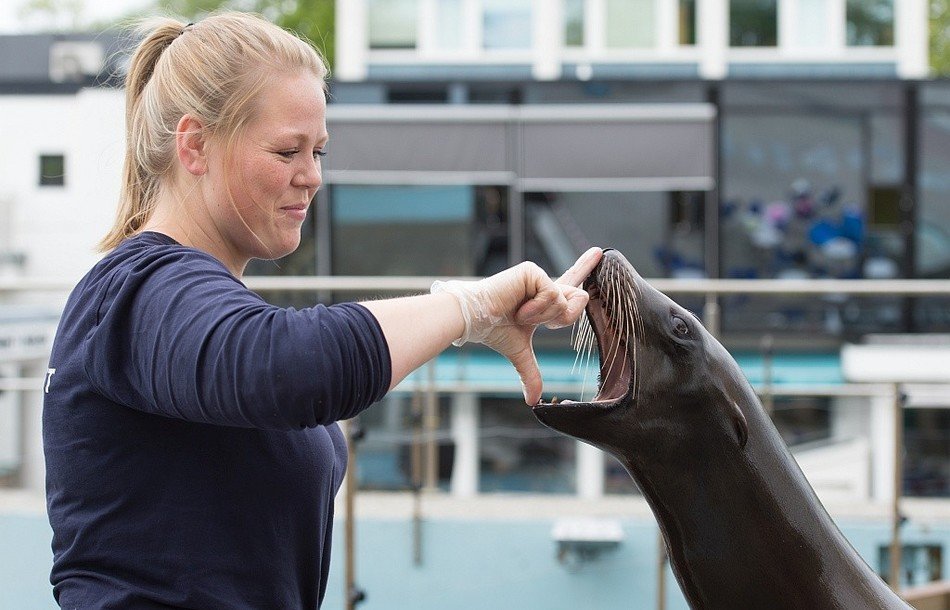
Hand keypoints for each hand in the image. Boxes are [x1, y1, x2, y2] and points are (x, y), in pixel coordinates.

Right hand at [432, 247, 601, 403]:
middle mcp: (544, 286)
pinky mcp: (533, 271)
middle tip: (529, 320)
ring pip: (565, 300)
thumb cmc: (493, 331)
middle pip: (577, 300)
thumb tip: (532, 401)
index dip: (584, 267)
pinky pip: (552, 294)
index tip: (599, 251)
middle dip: (559, 317)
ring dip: (543, 315)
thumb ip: (531, 374)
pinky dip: (537, 307)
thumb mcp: (519, 354)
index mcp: (544, 301)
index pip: (570, 285)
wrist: (476, 321)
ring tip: (519, 313)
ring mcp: (538, 277)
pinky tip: (519, 307)